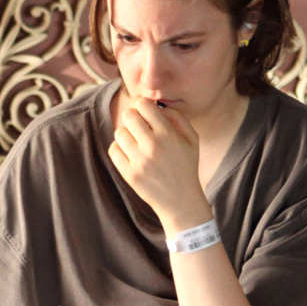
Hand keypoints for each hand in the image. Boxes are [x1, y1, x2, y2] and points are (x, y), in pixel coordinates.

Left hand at [108, 95, 211, 231]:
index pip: (144, 105)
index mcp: (168, 135)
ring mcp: (139, 161)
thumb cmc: (186, 166)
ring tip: (136, 141)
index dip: (143, 105)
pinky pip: (113, 150)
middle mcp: (152, 146)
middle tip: (139, 125)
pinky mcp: (129, 174)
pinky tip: (130, 152)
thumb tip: (157, 104)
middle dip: (133, 117)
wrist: (181, 201)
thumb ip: (177, 117)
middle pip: (129, 116)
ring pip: (119, 132)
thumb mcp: (192, 139)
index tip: (145, 111)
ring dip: (126, 133)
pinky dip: (119, 148)